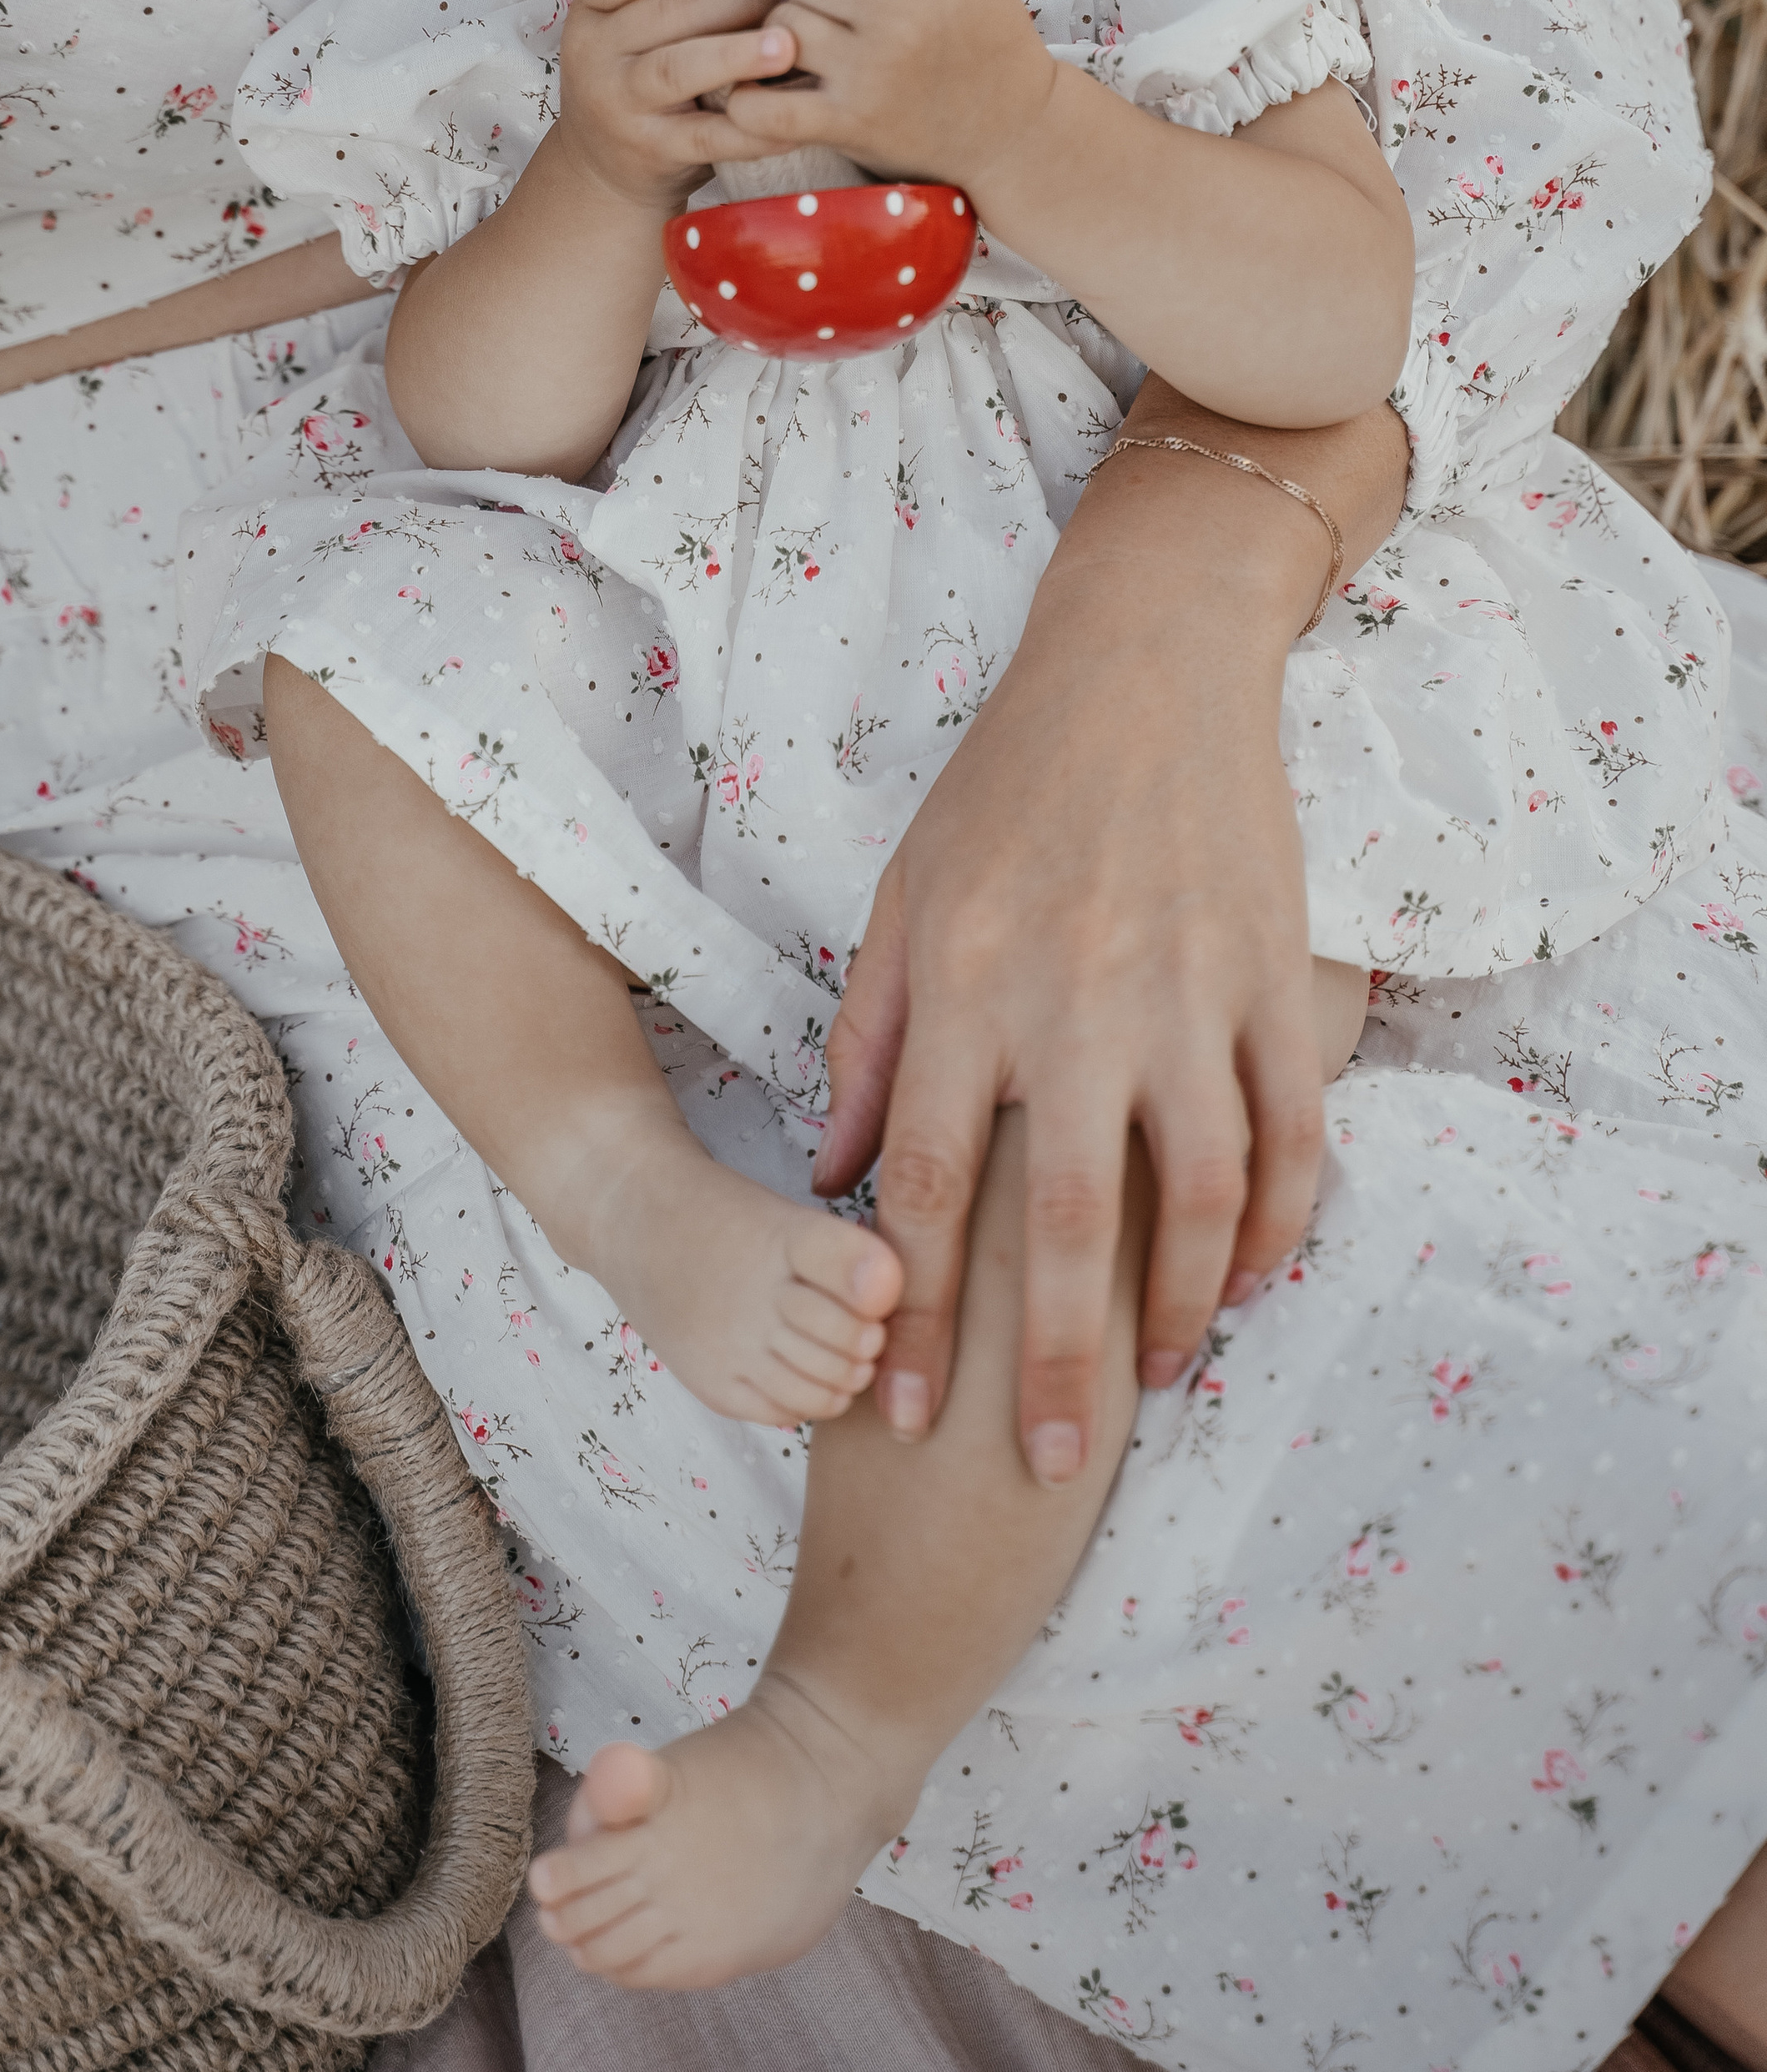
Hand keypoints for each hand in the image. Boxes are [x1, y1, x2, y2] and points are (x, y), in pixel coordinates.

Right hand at [556, 0, 799, 214]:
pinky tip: (789, 119)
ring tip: (790, 46)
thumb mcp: (612, 9)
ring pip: (676, 71)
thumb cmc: (626, 72)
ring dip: (735, 55)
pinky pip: (704, 139)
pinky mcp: (653, 154)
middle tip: (789, 0)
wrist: (601, 169)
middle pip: (665, 14)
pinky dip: (748, 129)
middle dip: (730, 2)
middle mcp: (597, 55)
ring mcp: (622, 107)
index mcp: (592, 8)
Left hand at [720, 0, 1054, 194]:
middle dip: (814, 1)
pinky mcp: (851, 124)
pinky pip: (769, 106)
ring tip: (810, 58)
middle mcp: (899, 17)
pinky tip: (764, 97)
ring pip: (784, 28)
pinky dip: (749, 104)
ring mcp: (871, 73)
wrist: (1018, 134)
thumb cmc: (1000, 48)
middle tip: (833, 27)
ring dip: (786, 43)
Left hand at [809, 391, 1408, 1482]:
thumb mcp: (903, 899)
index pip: (931, 1187)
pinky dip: (1282, 1224)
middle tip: (1045, 1463)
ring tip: (1159, 1377)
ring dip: (1181, 1308)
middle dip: (1053, 1365)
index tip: (906, 1413)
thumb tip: (836, 1175)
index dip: (916, 1313)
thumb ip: (871, 1042)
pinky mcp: (1272, 978)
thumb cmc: (1005, 787)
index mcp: (965, 987)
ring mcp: (1187, 993)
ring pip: (1199, 1196)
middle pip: (1064, 1224)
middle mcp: (1074, 1003)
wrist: (1142, 666)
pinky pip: (1293, 1132)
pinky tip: (1251, 1283)